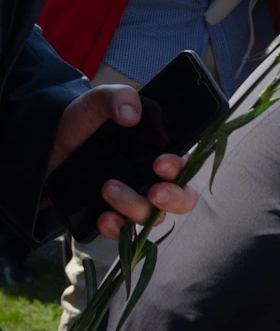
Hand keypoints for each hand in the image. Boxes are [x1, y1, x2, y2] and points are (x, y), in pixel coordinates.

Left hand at [48, 88, 198, 238]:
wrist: (43, 147)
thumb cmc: (79, 124)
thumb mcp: (96, 101)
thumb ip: (118, 96)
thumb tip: (131, 114)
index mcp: (158, 152)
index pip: (185, 167)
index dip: (179, 169)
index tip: (160, 163)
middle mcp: (151, 179)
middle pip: (181, 200)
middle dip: (173, 199)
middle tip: (155, 191)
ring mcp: (133, 199)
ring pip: (151, 217)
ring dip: (134, 207)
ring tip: (107, 189)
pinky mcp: (112, 215)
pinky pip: (125, 233)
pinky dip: (117, 229)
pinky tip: (104, 217)